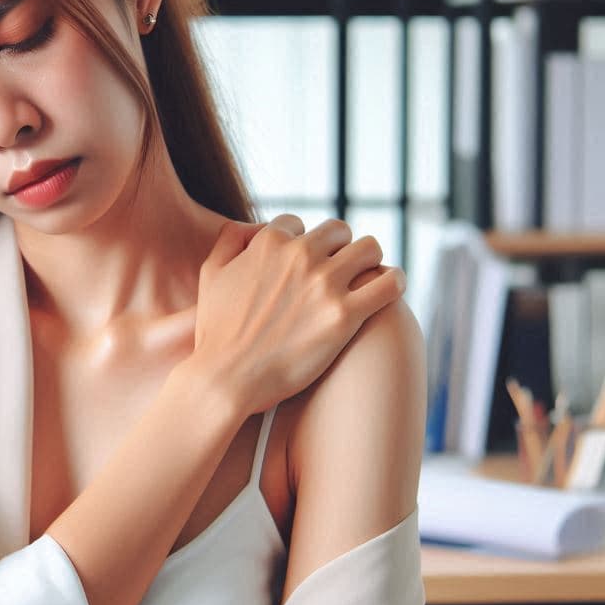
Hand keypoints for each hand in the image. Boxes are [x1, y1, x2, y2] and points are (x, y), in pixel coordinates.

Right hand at [189, 216, 405, 415]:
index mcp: (268, 243)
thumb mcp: (210, 275)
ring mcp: (324, 284)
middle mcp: (299, 256)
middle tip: (337, 270)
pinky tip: (389, 288)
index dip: (300, 242)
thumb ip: (229, 241)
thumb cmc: (215, 333)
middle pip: (338, 231)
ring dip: (368, 260)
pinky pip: (389, 283)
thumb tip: (252, 227)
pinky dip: (394, 281)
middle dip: (338, 247)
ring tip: (366, 277)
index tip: (302, 263)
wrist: (225, 379)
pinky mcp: (345, 315)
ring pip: (369, 249)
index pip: (297, 224)